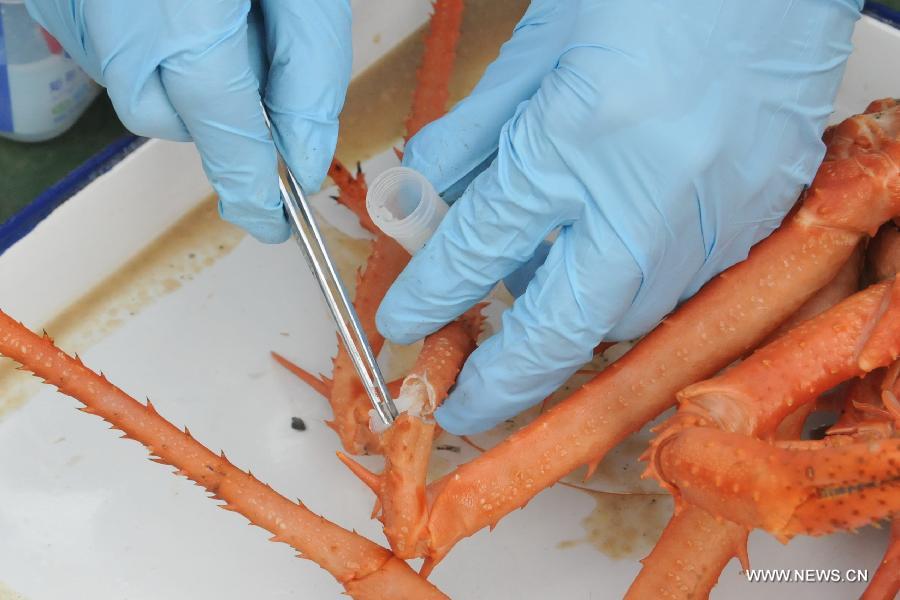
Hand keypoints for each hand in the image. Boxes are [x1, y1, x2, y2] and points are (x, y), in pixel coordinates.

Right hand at [25, 0, 350, 242]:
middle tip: (250, 43)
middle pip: (171, 115)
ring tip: (215, 2)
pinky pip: (111, 43)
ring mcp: (72, 2)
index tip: (271, 224)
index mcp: (181, 15)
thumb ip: (306, 73)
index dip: (250, 188)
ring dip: (185, 67)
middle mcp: (112, 16)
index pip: (222, 135)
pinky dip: (151, 37)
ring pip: (138, 82)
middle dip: (220, 105)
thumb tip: (303, 159)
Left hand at [376, 0, 863, 434]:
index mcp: (580, 136)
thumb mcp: (537, 50)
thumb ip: (474, 134)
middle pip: (557, 329)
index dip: (431, 295)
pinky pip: (681, 287)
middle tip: (461, 405)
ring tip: (527, 316)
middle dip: (501, 382)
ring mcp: (716, 218)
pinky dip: (628, 289)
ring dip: (567, 333)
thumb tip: (423, 197)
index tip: (404, 322)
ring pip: (624, 320)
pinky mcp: (759, 219)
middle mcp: (652, 194)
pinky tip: (604, 263)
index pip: (479, 248)